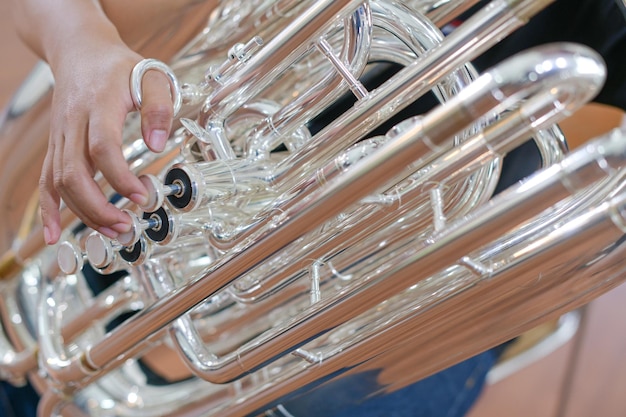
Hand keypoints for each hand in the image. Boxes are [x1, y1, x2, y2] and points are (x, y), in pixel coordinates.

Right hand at [39, 32, 175, 244]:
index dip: (119, 176)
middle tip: (124, 226)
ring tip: (112, 230)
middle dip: (98, 206)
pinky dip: (48, 209)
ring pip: (60, 182)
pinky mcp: (55, 146)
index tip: (141, 195)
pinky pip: (45, 181)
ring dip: (83, 212)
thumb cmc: (119, 66)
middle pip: (74, 172)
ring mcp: (60, 136)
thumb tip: (158, 145)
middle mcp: (73, 123)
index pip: (102, 147)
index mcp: (98, 105)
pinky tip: (52, 234)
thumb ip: (159, 108)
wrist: (80, 51)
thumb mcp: (151, 76)